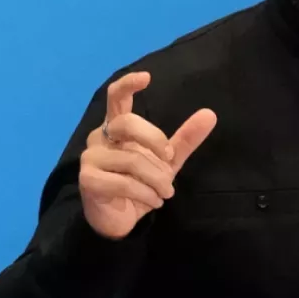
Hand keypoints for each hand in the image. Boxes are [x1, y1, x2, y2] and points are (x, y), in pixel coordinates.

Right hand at [79, 71, 216, 239]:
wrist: (121, 220)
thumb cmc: (142, 183)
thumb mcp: (168, 161)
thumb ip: (185, 139)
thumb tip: (210, 114)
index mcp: (117, 127)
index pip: (116, 97)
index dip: (128, 84)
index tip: (147, 77)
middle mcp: (100, 137)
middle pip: (127, 123)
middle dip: (155, 141)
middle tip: (169, 161)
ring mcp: (91, 157)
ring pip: (131, 159)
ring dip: (157, 180)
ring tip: (165, 193)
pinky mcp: (88, 179)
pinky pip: (123, 182)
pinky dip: (145, 194)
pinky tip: (153, 201)